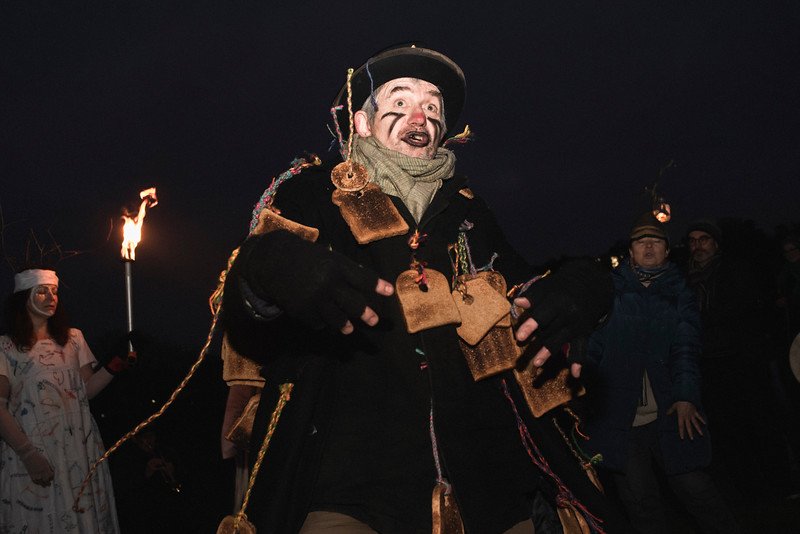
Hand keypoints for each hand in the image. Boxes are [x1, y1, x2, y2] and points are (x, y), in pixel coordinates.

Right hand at [19, 445, 53, 486]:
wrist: (29, 456)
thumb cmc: (38, 457)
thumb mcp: (46, 461)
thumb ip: (49, 467)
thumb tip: (52, 471)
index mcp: (46, 469)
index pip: (51, 476)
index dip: (52, 476)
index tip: (53, 476)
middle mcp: (41, 473)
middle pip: (46, 480)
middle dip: (48, 482)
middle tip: (50, 483)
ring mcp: (35, 475)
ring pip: (40, 482)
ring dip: (44, 484)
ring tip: (46, 486)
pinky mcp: (31, 475)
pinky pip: (35, 481)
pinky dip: (38, 483)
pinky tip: (39, 483)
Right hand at [239, 230, 393, 333]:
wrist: (274, 262)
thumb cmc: (306, 258)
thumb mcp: (327, 258)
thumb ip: (345, 271)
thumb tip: (366, 286)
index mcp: (337, 266)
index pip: (362, 278)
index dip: (377, 285)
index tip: (390, 292)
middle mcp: (329, 284)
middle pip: (354, 304)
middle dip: (365, 314)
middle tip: (374, 320)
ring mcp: (316, 300)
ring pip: (338, 319)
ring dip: (346, 325)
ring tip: (350, 329)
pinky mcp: (304, 312)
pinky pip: (319, 323)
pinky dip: (322, 323)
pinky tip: (323, 320)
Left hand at [513, 260, 611, 376]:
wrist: (591, 285)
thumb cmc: (562, 287)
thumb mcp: (548, 287)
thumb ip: (533, 296)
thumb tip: (518, 302)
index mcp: (558, 301)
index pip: (543, 315)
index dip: (531, 325)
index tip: (519, 337)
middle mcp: (569, 314)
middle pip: (549, 331)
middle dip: (536, 344)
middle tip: (521, 357)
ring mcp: (577, 325)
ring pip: (561, 341)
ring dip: (549, 352)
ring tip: (537, 364)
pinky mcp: (584, 333)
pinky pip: (581, 348)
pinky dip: (579, 361)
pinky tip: (575, 374)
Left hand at [667, 401, 705, 439]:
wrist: (686, 397)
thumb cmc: (679, 401)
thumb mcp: (674, 406)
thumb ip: (670, 410)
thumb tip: (667, 413)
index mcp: (681, 417)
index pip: (681, 426)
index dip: (681, 432)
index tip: (682, 437)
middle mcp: (687, 417)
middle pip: (688, 426)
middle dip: (690, 433)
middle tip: (692, 439)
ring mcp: (691, 415)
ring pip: (695, 423)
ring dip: (698, 429)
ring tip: (701, 434)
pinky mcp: (695, 412)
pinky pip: (698, 416)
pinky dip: (702, 420)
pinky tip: (705, 423)